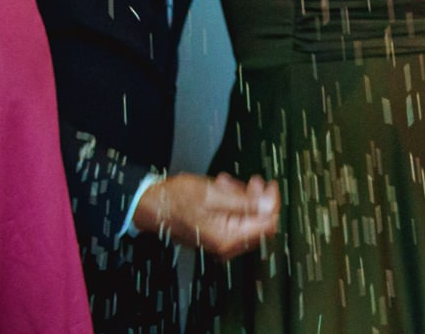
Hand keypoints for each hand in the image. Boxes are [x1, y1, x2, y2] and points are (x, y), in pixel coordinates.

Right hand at [134, 171, 279, 258]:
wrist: (151, 206)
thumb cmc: (176, 201)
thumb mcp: (213, 195)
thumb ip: (244, 202)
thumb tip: (269, 206)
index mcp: (227, 237)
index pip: (267, 225)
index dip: (272, 204)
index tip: (271, 187)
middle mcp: (225, 243)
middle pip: (258, 221)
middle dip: (256, 198)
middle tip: (252, 181)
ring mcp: (220, 239)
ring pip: (245, 217)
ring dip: (241, 196)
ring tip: (228, 183)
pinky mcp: (215, 233)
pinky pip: (232, 217)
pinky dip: (231, 201)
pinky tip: (221, 188)